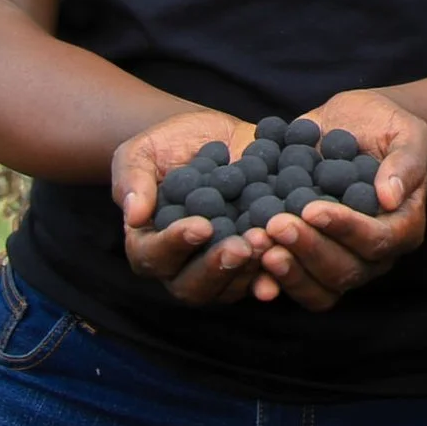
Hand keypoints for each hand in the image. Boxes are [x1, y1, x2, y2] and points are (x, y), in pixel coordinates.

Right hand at [113, 107, 273, 304]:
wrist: (213, 138)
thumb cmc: (168, 145)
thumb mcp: (141, 152)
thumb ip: (133, 180)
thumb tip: (134, 214)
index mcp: (149, 244)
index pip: (154, 256)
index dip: (176, 244)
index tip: (200, 225)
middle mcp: (182, 266)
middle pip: (193, 286)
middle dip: (217, 267)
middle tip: (241, 245)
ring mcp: (219, 267)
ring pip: (230, 287)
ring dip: (250, 270)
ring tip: (269, 241)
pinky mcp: (252, 259)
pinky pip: (264, 275)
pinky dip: (279, 268)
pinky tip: (293, 251)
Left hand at [244, 89, 426, 312]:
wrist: (354, 127)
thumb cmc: (386, 127)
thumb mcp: (406, 133)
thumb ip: (405, 162)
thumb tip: (390, 197)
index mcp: (403, 227)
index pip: (377, 240)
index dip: (345, 228)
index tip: (312, 208)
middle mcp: (374, 255)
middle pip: (345, 271)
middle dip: (308, 249)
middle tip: (275, 224)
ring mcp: (342, 262)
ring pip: (320, 288)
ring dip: (287, 270)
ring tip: (258, 241)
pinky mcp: (311, 261)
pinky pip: (294, 284)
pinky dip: (269, 278)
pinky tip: (249, 256)